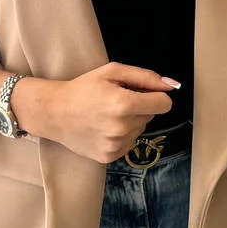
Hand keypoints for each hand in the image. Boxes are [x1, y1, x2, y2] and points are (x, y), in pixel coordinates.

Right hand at [49, 63, 176, 164]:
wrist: (54, 113)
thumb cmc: (83, 88)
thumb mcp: (112, 71)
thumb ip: (145, 77)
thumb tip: (172, 85)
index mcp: (124, 104)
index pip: (164, 104)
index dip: (156, 95)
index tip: (143, 93)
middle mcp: (122, 128)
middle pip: (151, 116)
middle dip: (139, 107)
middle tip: (115, 101)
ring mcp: (115, 145)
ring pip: (140, 130)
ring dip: (130, 122)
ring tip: (106, 115)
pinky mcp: (109, 156)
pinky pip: (129, 143)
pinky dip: (121, 135)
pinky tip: (103, 127)